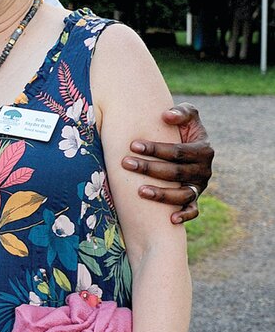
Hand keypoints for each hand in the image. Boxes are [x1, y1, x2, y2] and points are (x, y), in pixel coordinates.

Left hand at [121, 103, 213, 224]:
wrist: (187, 147)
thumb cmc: (182, 129)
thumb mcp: (188, 116)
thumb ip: (182, 112)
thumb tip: (166, 116)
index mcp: (204, 149)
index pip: (178, 151)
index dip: (156, 149)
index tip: (133, 145)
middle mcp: (204, 170)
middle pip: (176, 173)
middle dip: (150, 168)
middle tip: (126, 163)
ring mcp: (199, 187)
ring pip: (183, 194)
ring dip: (161, 194)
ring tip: (140, 191)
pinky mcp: (195, 200)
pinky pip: (194, 211)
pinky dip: (185, 216)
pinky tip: (171, 219)